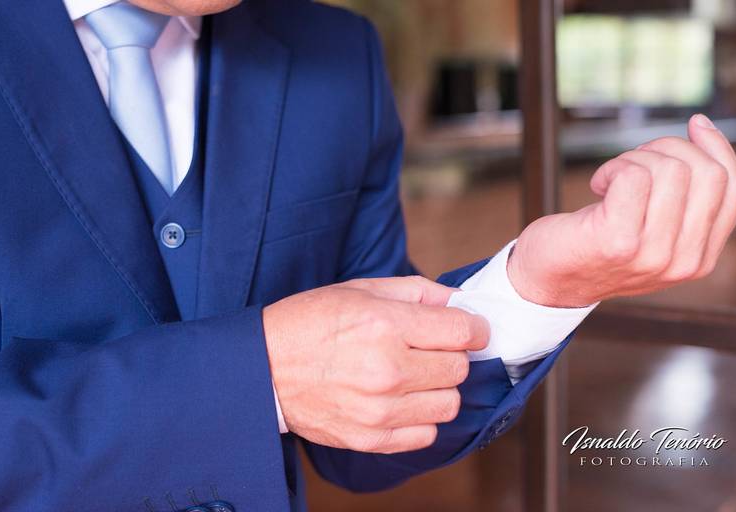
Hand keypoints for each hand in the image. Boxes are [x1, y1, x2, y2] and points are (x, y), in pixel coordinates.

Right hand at [262, 276, 488, 453]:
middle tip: (427, 349)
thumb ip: (416, 292)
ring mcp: (380, 410)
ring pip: (449, 404)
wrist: (263, 368)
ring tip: (413, 376)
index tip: (466, 328)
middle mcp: (387, 369)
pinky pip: (426, 434)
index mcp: (385, 325)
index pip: (463, 332)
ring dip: (438, 388)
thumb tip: (459, 301)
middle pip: (460, 368)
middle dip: (451, 355)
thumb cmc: (309, 323)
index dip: (472, 328)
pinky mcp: (371, 438)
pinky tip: (401, 400)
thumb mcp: (360, 290)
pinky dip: (421, 417)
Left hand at [508, 114, 735, 306]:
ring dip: (634, 159)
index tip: (695, 125)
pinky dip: (613, 167)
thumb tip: (704, 130)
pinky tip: (598, 184)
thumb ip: (686, 202)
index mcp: (700, 260)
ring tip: (611, 178)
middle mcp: (682, 262)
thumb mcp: (655, 231)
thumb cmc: (597, 246)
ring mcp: (651, 254)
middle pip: (706, 174)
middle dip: (668, 150)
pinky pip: (633, 175)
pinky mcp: (616, 240)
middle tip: (631, 162)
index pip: (735, 191)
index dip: (718, 149)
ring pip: (671, 170)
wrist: (547, 281)